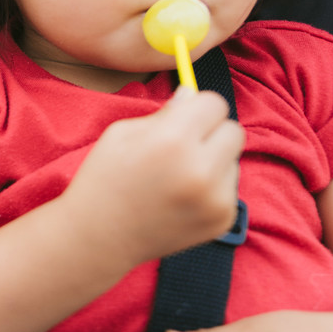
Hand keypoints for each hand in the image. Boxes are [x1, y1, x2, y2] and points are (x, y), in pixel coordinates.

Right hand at [64, 88, 242, 265]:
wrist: (99, 237)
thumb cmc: (104, 179)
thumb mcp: (121, 133)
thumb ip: (164, 112)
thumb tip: (192, 94)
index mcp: (173, 139)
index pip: (215, 103)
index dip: (198, 108)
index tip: (185, 120)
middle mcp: (201, 168)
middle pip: (233, 130)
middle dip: (211, 132)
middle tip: (185, 147)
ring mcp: (215, 197)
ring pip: (233, 160)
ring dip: (213, 161)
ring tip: (178, 177)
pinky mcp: (222, 219)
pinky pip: (230, 188)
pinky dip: (212, 188)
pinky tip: (182, 197)